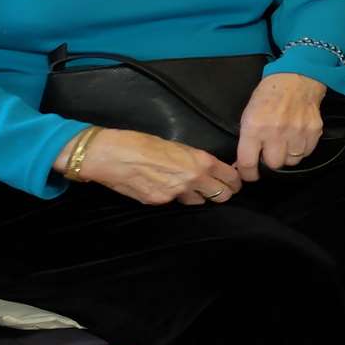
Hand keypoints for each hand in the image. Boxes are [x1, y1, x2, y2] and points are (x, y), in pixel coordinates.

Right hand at [71, 129, 243, 205]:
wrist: (110, 155)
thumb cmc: (140, 141)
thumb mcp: (174, 144)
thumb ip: (192, 158)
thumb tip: (203, 166)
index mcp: (199, 162)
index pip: (229, 177)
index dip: (235, 180)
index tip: (235, 181)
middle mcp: (192, 180)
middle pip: (221, 196)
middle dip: (223, 192)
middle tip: (219, 188)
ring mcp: (175, 195)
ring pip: (199, 202)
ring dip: (199, 196)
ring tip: (191, 187)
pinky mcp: (158, 203)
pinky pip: (175, 202)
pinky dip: (176, 197)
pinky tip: (167, 187)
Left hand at [235, 73, 326, 180]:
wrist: (297, 77)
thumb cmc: (269, 94)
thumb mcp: (249, 113)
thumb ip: (247, 138)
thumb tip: (242, 163)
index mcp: (255, 127)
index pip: (248, 162)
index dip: (247, 173)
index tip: (249, 175)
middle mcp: (276, 132)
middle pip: (274, 164)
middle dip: (270, 161)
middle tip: (270, 151)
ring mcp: (297, 132)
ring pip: (291, 161)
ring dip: (287, 155)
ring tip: (285, 143)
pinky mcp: (313, 131)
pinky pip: (306, 153)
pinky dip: (301, 150)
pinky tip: (297, 138)